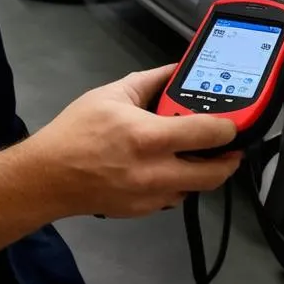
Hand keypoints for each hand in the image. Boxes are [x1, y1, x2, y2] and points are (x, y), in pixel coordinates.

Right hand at [25, 66, 241, 219]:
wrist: (47, 176)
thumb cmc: (78, 130)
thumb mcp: (113, 93)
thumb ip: (151, 81)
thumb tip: (176, 70)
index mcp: (148, 137)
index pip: (205, 134)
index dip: (228, 128)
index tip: (236, 122)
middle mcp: (154, 172)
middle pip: (212, 174)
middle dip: (229, 159)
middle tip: (231, 146)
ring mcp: (149, 197)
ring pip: (196, 189)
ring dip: (205, 173)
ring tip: (203, 154)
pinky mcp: (141, 212)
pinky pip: (174, 198)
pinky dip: (180, 184)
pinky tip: (172, 168)